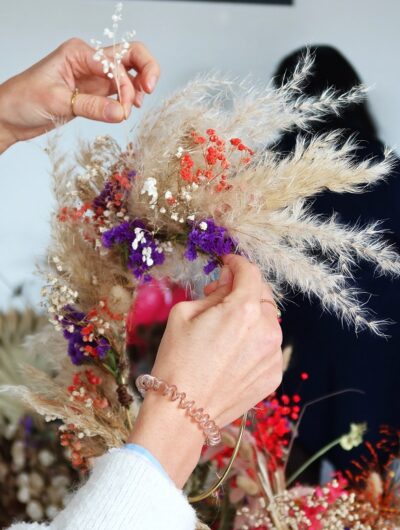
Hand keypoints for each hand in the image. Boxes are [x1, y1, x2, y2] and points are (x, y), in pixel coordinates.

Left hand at [0, 38, 159, 151]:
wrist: (9, 116)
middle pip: (129, 56)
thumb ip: (92, 107)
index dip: (126, 84)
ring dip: (138, 87)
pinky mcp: (94, 94)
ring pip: (128, 74)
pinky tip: (128, 110)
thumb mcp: (57, 102)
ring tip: (135, 107)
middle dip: (145, 69)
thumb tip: (121, 113)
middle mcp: (90, 62)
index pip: (115, 63)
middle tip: (150, 90)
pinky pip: (119, 92)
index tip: (126, 108)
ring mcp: (94, 78)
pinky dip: (129, 99)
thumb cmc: (24, 100)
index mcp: (79, 53)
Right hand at [129, 255, 282, 486]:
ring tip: (224, 329)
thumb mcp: (184, 313)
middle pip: (262, 295)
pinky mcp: (274, 375)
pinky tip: (232, 352)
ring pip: (267, 321)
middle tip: (219, 296)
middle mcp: (267, 330)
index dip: (237, 263)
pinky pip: (268, 346)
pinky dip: (255, 340)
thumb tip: (228, 280)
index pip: (250, 272)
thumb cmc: (177, 360)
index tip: (228, 263)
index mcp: (243, 309)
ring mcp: (273, 355)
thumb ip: (213, 292)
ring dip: (250, 316)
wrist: (182, 412)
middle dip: (242, 289)